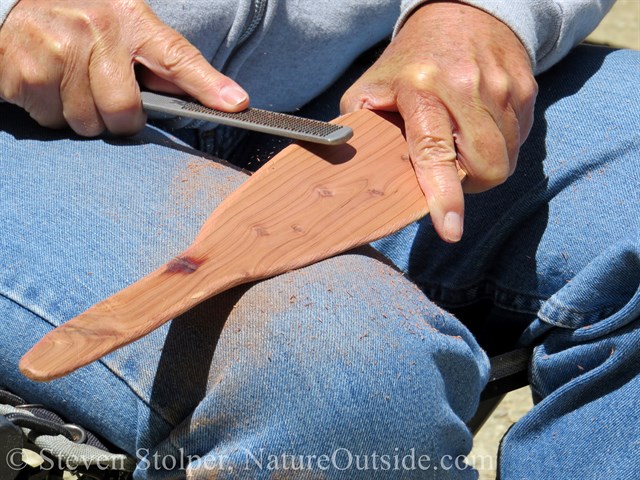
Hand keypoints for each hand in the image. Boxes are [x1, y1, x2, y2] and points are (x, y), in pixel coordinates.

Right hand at [0, 0, 248, 135]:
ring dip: (82, 117)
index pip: (177, 57)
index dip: (208, 85)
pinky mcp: (24, 71)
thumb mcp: (124, 28)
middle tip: (106, 98)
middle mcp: (96, 30)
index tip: (235, 104)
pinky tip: (47, 84)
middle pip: (124, 111)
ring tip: (71, 84)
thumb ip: (162, 63)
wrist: (13, 6)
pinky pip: (52, 120)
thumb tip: (217, 97)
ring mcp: (58, 49)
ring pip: (87, 124)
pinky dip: (51, 112)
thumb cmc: (80, 22)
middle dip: (119, 118)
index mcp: (129, 19)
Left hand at [341, 2, 536, 241]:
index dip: (445, 196)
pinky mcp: (525, 87)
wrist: (461, 11)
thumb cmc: (410, 60)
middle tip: (451, 167)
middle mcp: (466, 87)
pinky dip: (502, 144)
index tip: (451, 231)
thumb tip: (352, 174)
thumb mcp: (372, 86)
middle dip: (472, 182)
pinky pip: (520, 138)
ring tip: (463, 141)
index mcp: (420, 89)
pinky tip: (481, 124)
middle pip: (487, 166)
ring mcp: (501, 86)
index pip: (434, 152)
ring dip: (487, 163)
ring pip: (508, 157)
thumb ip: (361, 128)